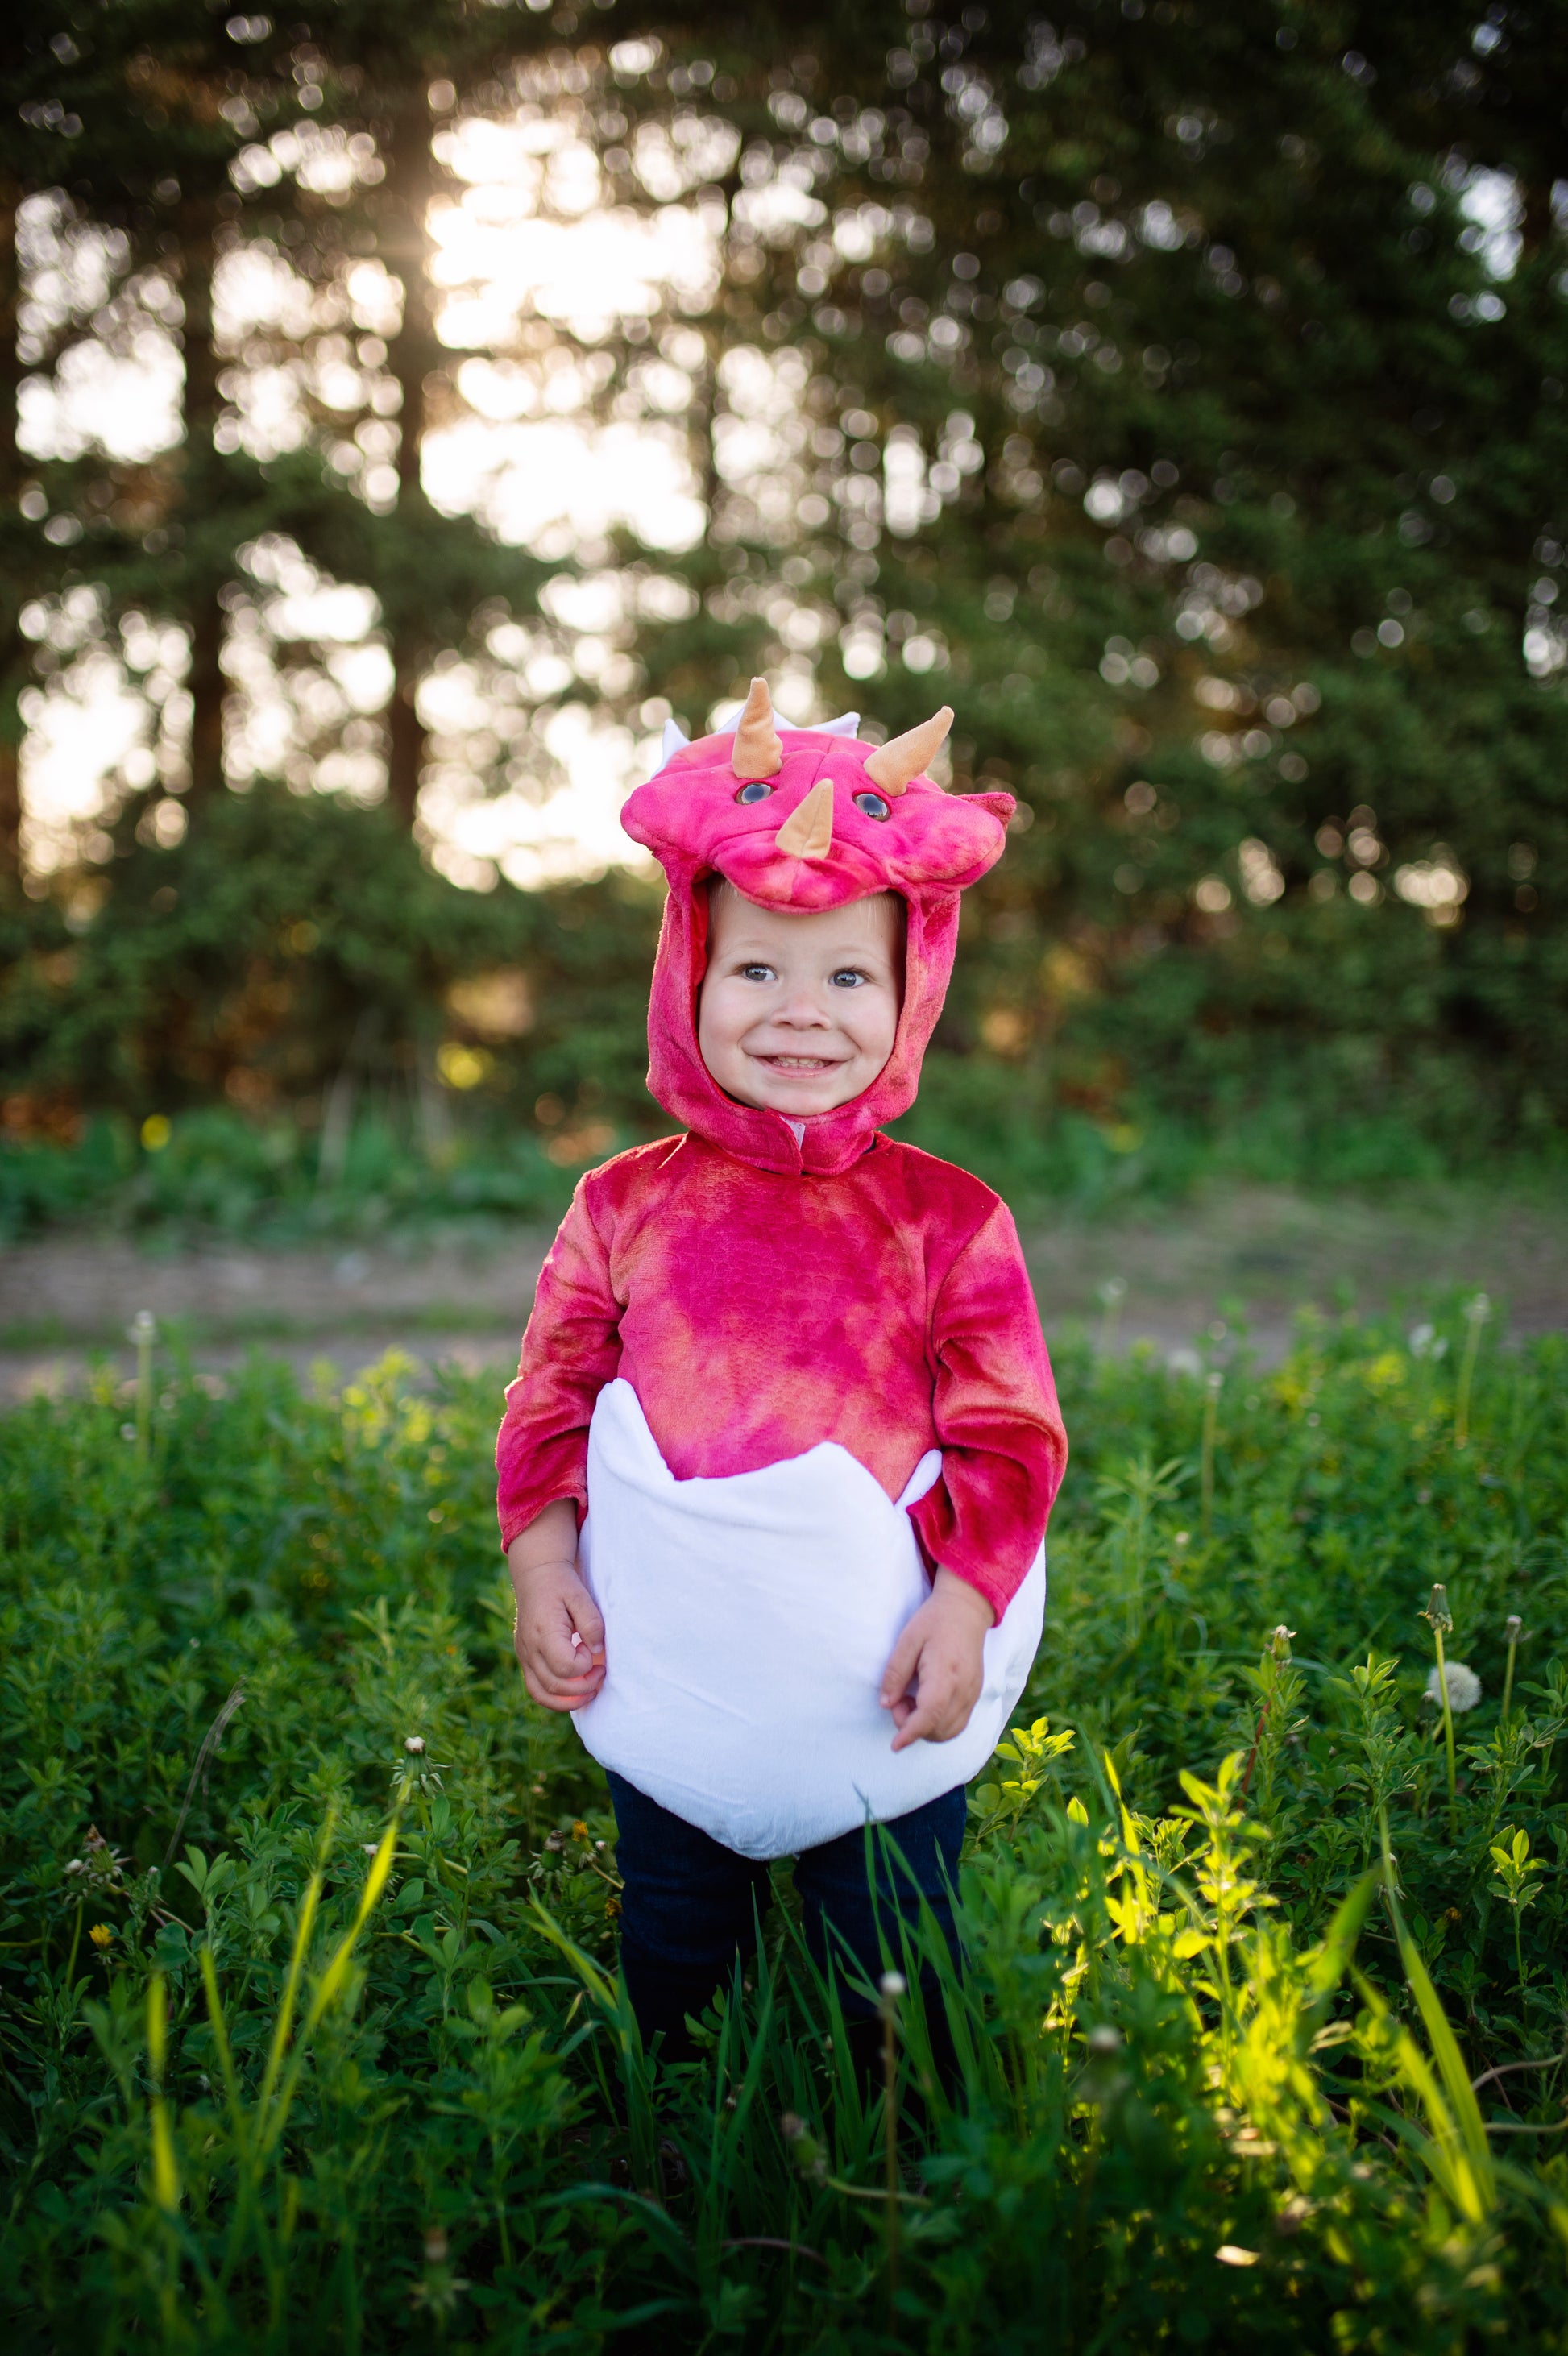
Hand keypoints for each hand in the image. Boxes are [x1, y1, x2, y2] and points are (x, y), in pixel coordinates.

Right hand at [509, 1507, 604, 1711]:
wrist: (536, 1576)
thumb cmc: (561, 1585)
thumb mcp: (580, 1596)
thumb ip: (591, 1623)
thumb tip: (597, 1651)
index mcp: (544, 1633)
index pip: (566, 1667)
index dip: (585, 1664)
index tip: (592, 1647)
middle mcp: (530, 1649)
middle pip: (555, 1686)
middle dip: (584, 1686)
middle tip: (601, 1672)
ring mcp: (524, 1656)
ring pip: (542, 1695)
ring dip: (569, 1701)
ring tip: (590, 1691)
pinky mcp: (525, 1659)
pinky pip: (536, 1689)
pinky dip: (555, 1698)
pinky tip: (574, 1691)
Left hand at [879, 1568, 992, 1751]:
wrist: (966, 1610)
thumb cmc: (934, 1621)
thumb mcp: (907, 1640)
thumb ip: (895, 1673)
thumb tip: (886, 1704)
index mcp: (945, 1673)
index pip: (930, 1714)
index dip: (911, 1733)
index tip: (895, 1745)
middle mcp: (964, 1689)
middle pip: (939, 1729)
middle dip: (914, 1727)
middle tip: (899, 1700)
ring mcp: (973, 1693)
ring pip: (950, 1731)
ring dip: (926, 1728)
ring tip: (912, 1701)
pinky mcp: (975, 1694)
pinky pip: (958, 1723)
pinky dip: (939, 1725)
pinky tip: (926, 1704)